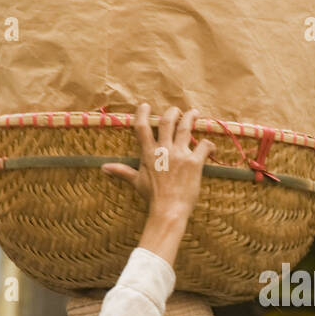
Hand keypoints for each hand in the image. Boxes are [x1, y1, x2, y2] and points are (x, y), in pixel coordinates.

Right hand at [102, 103, 215, 242]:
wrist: (169, 210)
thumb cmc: (153, 198)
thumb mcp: (137, 182)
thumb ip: (122, 171)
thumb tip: (104, 167)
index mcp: (149, 154)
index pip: (142, 128)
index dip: (143, 114)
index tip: (145, 105)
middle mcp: (164, 150)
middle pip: (167, 122)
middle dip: (172, 112)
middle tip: (176, 110)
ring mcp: (180, 155)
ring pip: (186, 128)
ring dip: (190, 118)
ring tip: (194, 113)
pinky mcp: (194, 162)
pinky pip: (204, 146)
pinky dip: (208, 144)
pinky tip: (210, 146)